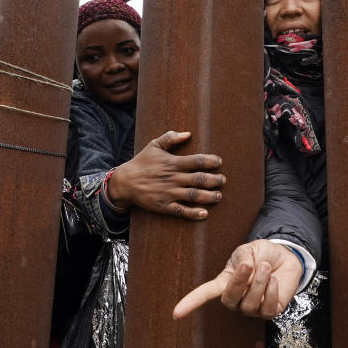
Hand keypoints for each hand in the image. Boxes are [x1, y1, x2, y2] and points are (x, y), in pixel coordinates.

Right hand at [108, 131, 224, 219]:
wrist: (124, 182)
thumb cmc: (141, 162)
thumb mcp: (154, 146)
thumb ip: (170, 138)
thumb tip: (187, 133)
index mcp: (173, 163)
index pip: (197, 161)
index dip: (211, 161)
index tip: (219, 162)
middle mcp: (173, 178)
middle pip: (199, 179)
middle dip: (214, 180)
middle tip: (223, 180)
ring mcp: (169, 193)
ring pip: (194, 195)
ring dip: (209, 196)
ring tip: (219, 196)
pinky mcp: (164, 206)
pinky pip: (181, 211)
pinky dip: (193, 213)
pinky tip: (204, 214)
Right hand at [173, 240, 301, 319]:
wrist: (284, 256)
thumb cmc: (261, 254)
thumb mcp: (248, 250)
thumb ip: (243, 258)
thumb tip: (245, 270)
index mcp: (225, 282)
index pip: (205, 294)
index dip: (191, 302)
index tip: (176, 313)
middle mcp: (237, 298)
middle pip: (229, 299)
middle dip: (239, 282)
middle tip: (249, 265)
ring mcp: (252, 307)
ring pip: (249, 304)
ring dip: (260, 283)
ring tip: (266, 267)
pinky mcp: (270, 311)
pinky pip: (267, 309)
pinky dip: (271, 292)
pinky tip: (274, 280)